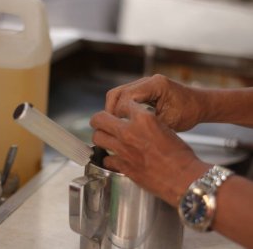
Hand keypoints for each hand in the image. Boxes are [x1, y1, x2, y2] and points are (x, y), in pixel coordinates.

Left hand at [90, 101, 209, 205]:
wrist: (184, 177)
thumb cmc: (180, 155)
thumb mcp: (164, 127)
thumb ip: (146, 123)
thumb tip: (136, 123)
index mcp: (144, 118)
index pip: (121, 104)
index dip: (119, 109)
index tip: (118, 113)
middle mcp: (129, 131)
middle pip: (99, 119)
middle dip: (98, 120)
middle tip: (100, 123)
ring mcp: (123, 149)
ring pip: (97, 137)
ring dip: (100, 138)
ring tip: (105, 139)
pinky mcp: (122, 166)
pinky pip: (106, 159)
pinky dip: (108, 159)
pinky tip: (113, 159)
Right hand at [105, 74, 204, 131]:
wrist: (200, 104)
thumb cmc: (189, 112)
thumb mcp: (170, 122)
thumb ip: (149, 124)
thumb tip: (130, 133)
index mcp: (156, 85)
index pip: (126, 96)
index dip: (118, 112)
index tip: (116, 127)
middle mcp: (147, 81)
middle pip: (117, 93)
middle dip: (111, 111)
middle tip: (110, 127)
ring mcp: (144, 84)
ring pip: (117, 94)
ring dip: (113, 109)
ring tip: (114, 126)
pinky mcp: (142, 90)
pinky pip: (124, 97)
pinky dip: (119, 108)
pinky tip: (120, 121)